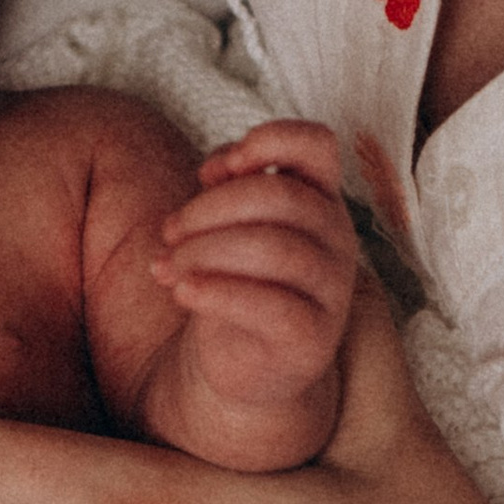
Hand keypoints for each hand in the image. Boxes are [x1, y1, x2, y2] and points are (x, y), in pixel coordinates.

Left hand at [150, 121, 357, 420]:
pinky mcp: (313, 338)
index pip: (319, 145)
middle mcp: (337, 239)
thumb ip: (229, 187)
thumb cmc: (237, 281)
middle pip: (281, 196)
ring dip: (205, 251)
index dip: (271, 139)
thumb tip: (217, 172)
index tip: (215, 169)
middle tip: (169, 231)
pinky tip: (181, 291)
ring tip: (166, 266)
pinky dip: (216, 292)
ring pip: (275, 249)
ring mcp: (331, 290)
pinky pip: (269, 306)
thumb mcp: (230, 225)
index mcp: (320, 200)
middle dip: (210, 208)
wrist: (245, 364)